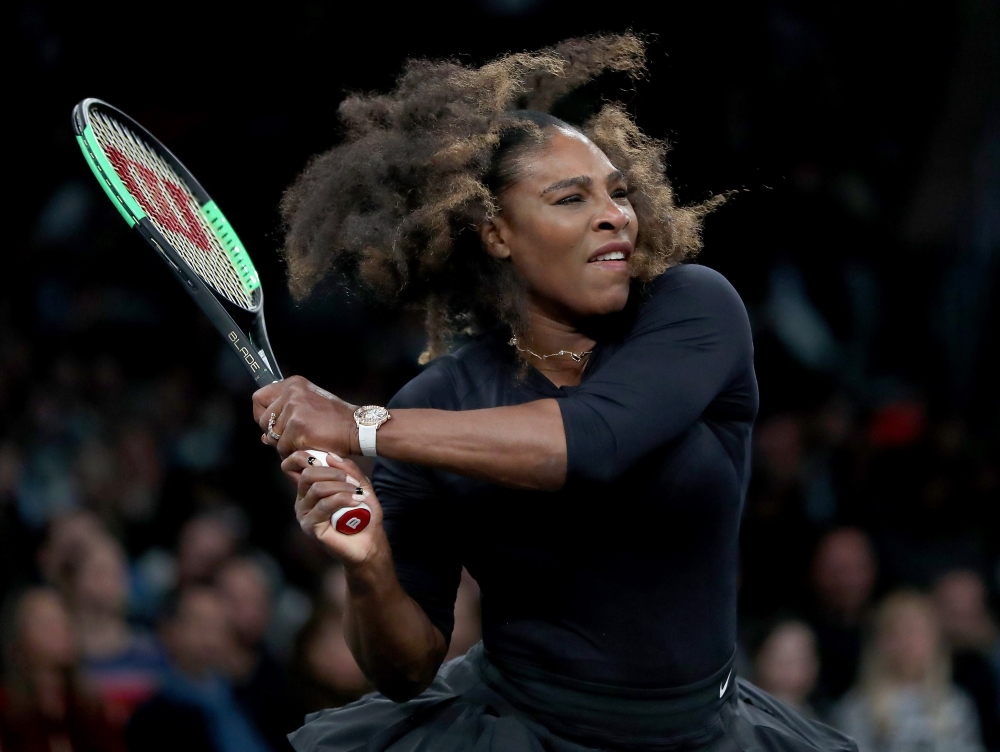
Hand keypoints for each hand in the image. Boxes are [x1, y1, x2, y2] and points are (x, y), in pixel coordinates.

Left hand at [253, 376, 358, 458]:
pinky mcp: (298, 428)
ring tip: (304, 441)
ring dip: (285, 444)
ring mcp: (294, 410)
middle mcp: (291, 393)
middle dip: (273, 433)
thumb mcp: (310, 406)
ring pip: (272, 436)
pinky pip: (283, 448)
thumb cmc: (337, 420)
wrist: (357, 428)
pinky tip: (308, 446)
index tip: (270, 425)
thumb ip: (285, 416)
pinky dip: (293, 452)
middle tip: (292, 437)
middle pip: (262, 420)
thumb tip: (264, 437)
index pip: (259, 398)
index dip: (261, 415)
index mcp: (293, 384)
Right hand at [283, 451, 385, 565]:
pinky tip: (356, 502)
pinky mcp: (310, 527)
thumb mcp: (360, 485)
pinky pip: (324, 505)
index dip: (302, 456)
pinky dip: (343, 499)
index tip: (327, 457)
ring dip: (341, 487)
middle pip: (307, 474)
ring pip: (317, 488)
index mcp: (310, 488)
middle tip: (352, 481)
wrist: (370, 543)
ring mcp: (304, 514)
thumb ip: (348, 470)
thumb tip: (331, 456)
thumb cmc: (364, 514)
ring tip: (358, 494)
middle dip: (333, 473)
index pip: (293, 466)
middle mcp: (303, 500)